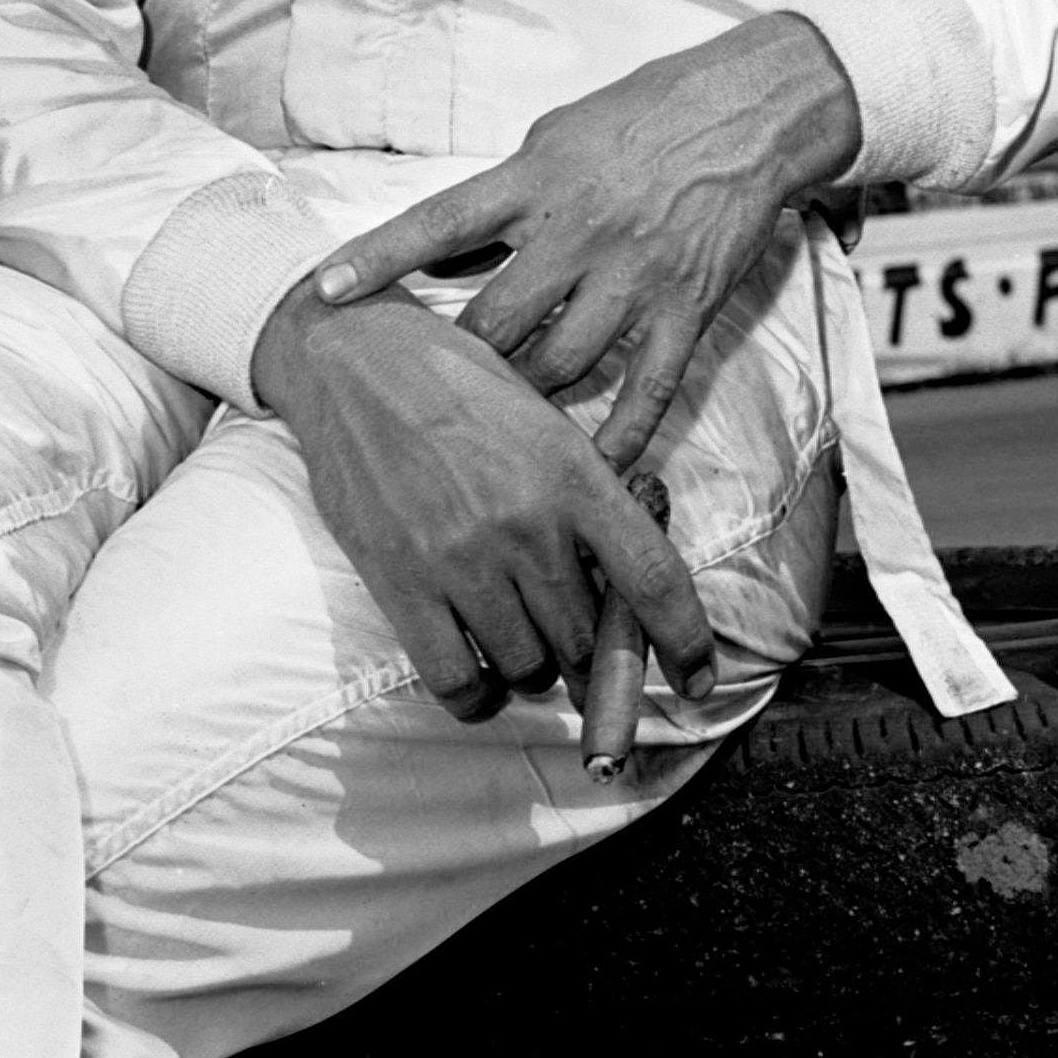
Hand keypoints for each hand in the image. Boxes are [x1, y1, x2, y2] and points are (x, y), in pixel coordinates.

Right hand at [250, 278, 714, 723]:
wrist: (357, 361)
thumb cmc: (459, 385)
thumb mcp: (546, 422)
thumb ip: (587, 498)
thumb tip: (621, 582)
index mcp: (574, 475)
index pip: (654, 580)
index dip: (686, 642)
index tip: (699, 679)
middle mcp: (526, 524)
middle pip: (588, 640)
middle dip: (590, 653)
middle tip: (572, 635)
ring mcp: (462, 559)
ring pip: (529, 666)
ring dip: (534, 668)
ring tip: (520, 636)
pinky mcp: (402, 584)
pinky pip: (456, 681)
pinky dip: (477, 696)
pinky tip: (481, 678)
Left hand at [309, 13, 860, 469]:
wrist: (750, 113)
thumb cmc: (644, 115)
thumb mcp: (554, 136)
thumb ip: (500, 199)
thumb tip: (441, 258)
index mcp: (536, 181)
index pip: (439, 225)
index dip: (379, 259)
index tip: (324, 292)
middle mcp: (578, 234)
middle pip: (494, 323)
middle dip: (454, 366)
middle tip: (424, 396)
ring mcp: (633, 279)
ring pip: (558, 366)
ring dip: (520, 402)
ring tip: (494, 429)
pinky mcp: (686, 310)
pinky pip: (647, 393)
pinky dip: (617, 439)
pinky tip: (588, 470)